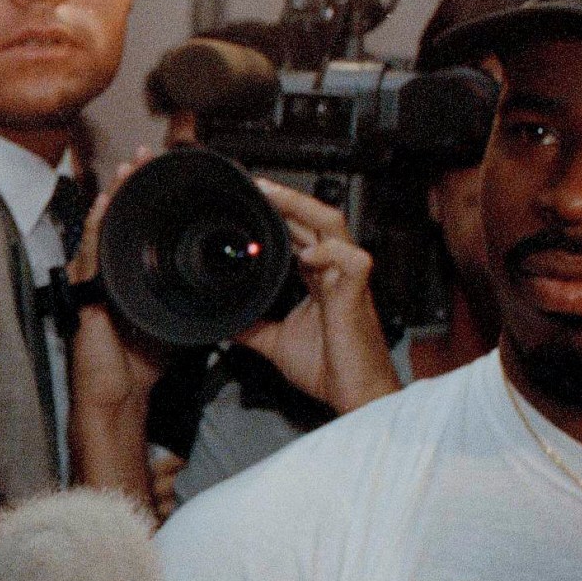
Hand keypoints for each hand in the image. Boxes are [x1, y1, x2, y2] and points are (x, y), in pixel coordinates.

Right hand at [68, 159, 166, 502]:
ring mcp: (96, 282)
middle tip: (145, 156)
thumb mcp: (178, 322)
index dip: (150, 199)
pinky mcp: (88, 294)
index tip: (165, 173)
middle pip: (120, 220)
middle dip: (131, 186)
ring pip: (104, 229)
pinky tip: (104, 205)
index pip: (141, 229)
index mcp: (133, 278)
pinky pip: (91, 254)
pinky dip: (96, 227)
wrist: (119, 397)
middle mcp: (111, 274)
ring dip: (115, 197)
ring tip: (128, 170)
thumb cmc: (141, 365)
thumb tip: (231, 285)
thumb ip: (195, 299)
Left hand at [231, 177, 399, 413]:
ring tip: (274, 196)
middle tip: (255, 184)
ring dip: (303, 208)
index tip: (249, 199)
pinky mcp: (358, 296)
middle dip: (286, 198)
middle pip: (315, 218)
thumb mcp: (275, 342)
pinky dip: (331, 253)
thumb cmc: (327, 367)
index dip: (279, 212)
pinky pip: (353, 262)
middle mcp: (334, 271)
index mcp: (319, 276)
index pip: (299, 231)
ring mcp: (348, 280)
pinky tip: (307, 253)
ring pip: (333, 227)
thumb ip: (251, 326)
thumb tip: (223, 318)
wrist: (355, 396)